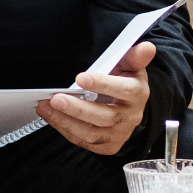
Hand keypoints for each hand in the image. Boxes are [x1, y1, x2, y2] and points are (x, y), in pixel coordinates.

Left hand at [36, 40, 153, 156]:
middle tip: (56, 98)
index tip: (81, 78)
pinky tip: (52, 117)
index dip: (102, 84)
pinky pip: (84, 141)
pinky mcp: (107, 145)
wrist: (128, 107)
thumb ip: (135, 57)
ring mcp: (119, 133)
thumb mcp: (130, 66)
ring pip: (91, 133)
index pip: (123, 90)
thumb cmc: (124, 82)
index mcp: (137, 93)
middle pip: (105, 116)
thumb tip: (147, 47)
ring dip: (66, 121)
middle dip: (78, 108)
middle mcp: (130, 116)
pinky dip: (65, 129)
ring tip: (46, 107)